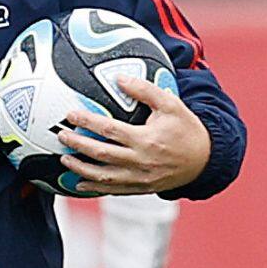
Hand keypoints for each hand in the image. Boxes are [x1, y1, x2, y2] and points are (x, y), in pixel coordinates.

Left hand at [58, 75, 209, 193]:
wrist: (205, 160)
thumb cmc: (185, 129)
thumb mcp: (171, 105)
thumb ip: (145, 90)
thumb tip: (118, 77)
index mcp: (146, 140)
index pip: (109, 130)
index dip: (87, 122)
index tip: (70, 115)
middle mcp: (141, 161)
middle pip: (101, 153)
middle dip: (77, 144)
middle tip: (61, 135)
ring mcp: (140, 178)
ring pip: (104, 176)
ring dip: (80, 168)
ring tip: (64, 158)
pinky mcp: (141, 188)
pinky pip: (113, 190)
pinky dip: (95, 187)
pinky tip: (79, 183)